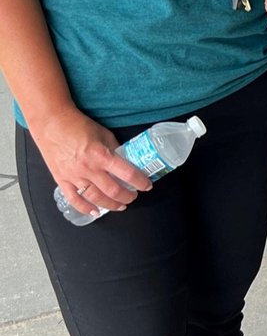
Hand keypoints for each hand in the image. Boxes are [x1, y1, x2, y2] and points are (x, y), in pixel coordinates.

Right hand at [31, 107, 150, 217]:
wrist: (52, 124)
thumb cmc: (77, 126)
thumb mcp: (104, 134)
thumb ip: (114, 148)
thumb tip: (125, 158)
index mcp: (101, 155)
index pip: (127, 173)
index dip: (140, 182)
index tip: (146, 185)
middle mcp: (88, 168)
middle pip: (113, 190)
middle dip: (127, 197)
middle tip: (133, 196)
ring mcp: (74, 176)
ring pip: (96, 198)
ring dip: (111, 205)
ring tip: (120, 206)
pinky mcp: (61, 180)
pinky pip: (74, 199)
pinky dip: (85, 208)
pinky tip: (95, 212)